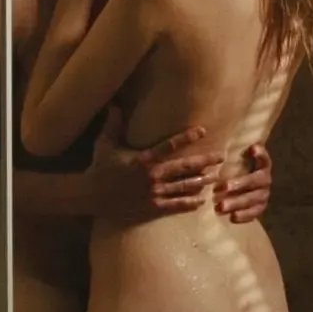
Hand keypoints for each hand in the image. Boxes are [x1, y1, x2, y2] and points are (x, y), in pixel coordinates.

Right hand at [86, 108, 224, 220]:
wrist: (90, 195)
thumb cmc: (99, 167)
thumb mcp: (105, 143)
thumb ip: (113, 124)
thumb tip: (114, 104)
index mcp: (143, 159)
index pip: (169, 145)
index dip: (187, 137)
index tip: (203, 130)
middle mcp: (151, 176)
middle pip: (184, 167)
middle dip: (204, 162)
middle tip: (221, 156)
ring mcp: (153, 193)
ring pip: (184, 187)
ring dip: (202, 182)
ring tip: (216, 177)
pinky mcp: (152, 207)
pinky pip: (175, 206)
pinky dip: (190, 203)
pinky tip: (202, 201)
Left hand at [215, 144, 273, 222]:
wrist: (242, 190)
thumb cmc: (235, 170)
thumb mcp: (235, 160)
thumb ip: (233, 152)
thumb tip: (220, 139)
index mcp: (262, 165)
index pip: (264, 158)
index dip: (260, 154)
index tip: (251, 149)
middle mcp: (265, 179)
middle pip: (257, 181)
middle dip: (240, 184)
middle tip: (222, 187)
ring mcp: (264, 195)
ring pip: (254, 199)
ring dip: (237, 202)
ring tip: (221, 207)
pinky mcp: (260, 208)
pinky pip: (255, 213)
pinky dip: (244, 215)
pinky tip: (232, 217)